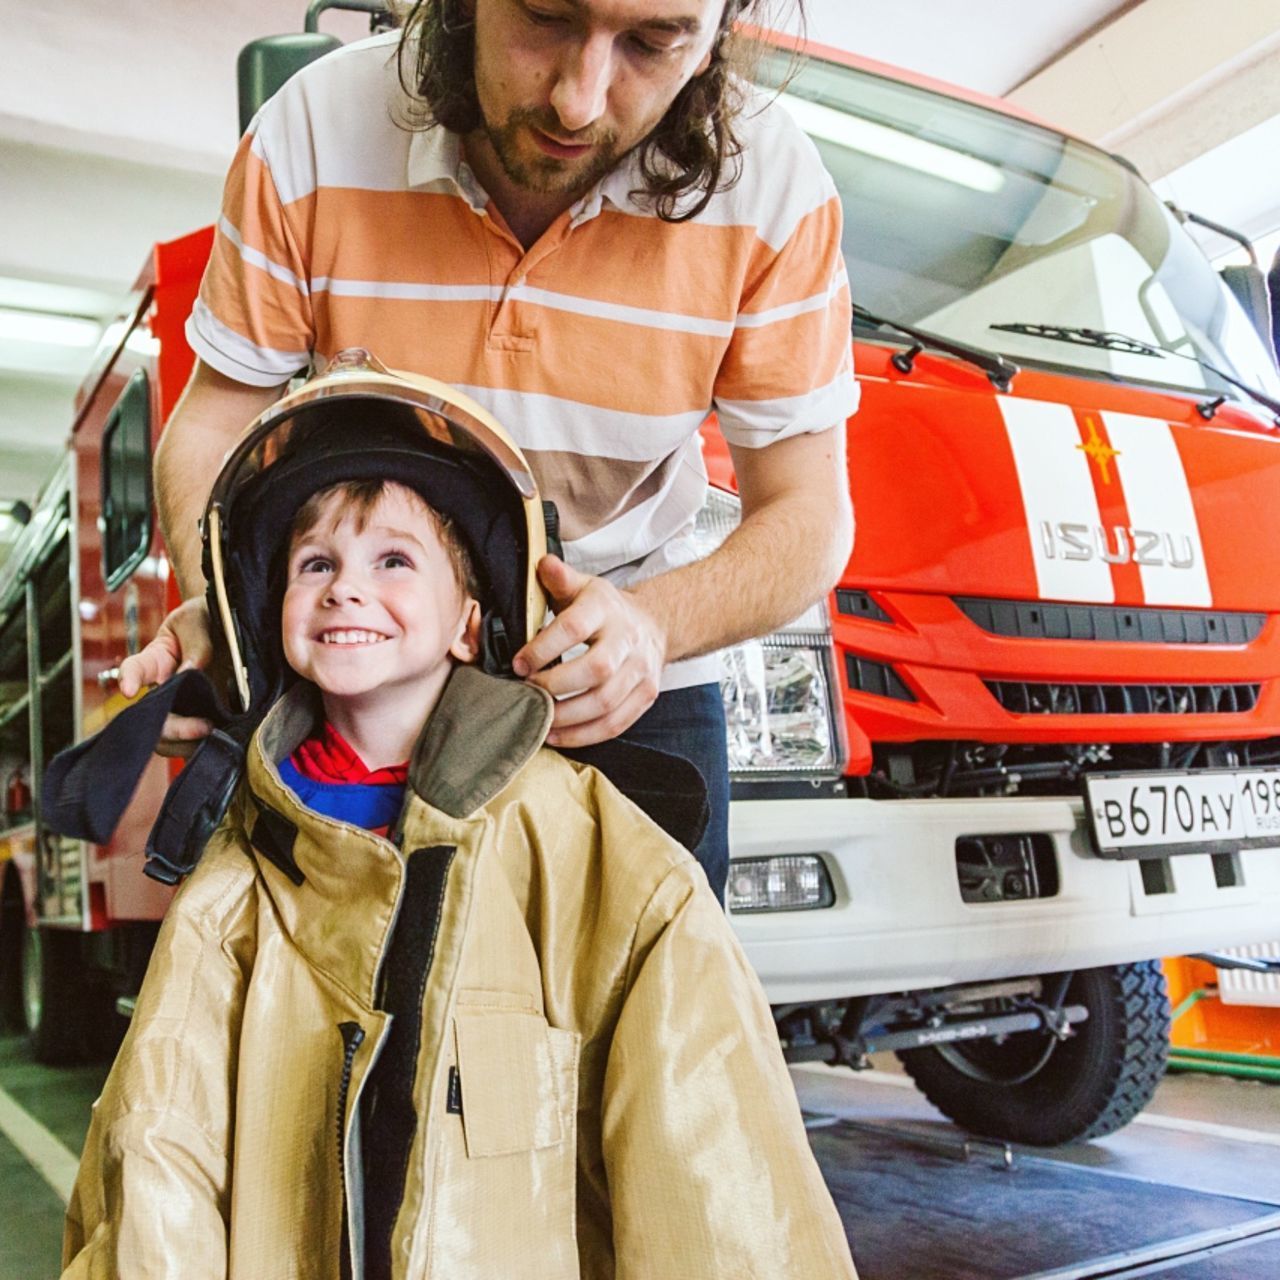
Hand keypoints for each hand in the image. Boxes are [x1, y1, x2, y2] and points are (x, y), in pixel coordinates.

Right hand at [117, 597, 214, 756]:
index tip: (129, 690)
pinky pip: (196, 745)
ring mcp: (183, 708)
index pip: (134, 669)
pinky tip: (226, 742)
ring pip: (169, 739)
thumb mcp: (201, 620)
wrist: (235, 627)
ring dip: (189, 743)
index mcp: (157, 660)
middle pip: (151, 718)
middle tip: (203, 726)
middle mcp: (164, 690)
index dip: (128, 679)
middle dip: (171, 728)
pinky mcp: (205, 721)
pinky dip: (207, 748)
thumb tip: (190, 672)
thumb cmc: (209, 617)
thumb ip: (197, 643)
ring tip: (217, 734)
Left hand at [513, 555, 666, 747]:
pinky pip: (616, 723)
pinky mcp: (646, 695)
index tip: (518, 664)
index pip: (574, 628)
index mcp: (605, 608)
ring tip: (538, 720)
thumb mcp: (581, 586)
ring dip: (567, 718)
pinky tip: (558, 735)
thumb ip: (559, 578)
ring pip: (605, 703)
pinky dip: (585, 735)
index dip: (543, 648)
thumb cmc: (603, 608)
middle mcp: (628, 639)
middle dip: (555, 686)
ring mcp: (641, 670)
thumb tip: (543, 564)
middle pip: (595, 670)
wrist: (651, 624)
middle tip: (527, 694)